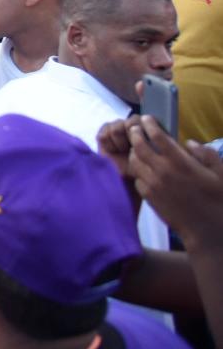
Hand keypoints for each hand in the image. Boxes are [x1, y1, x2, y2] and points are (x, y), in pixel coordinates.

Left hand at [124, 115, 222, 250]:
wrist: (207, 230)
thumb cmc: (218, 200)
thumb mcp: (220, 173)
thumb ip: (206, 154)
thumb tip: (188, 143)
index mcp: (181, 162)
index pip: (158, 136)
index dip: (150, 124)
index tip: (147, 118)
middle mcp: (163, 171)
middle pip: (139, 146)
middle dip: (135, 134)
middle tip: (135, 128)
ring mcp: (153, 184)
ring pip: (135, 162)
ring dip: (134, 152)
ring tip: (137, 148)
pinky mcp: (149, 196)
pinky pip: (137, 178)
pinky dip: (139, 171)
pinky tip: (144, 170)